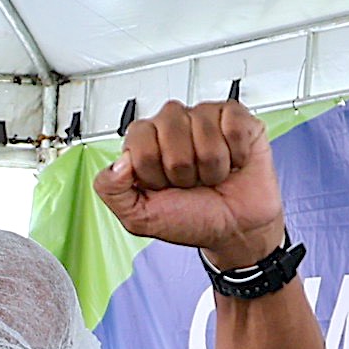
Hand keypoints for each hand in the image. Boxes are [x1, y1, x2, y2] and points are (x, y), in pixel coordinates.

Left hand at [94, 99, 287, 266]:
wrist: (236, 230)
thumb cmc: (193, 219)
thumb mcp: (140, 218)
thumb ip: (112, 191)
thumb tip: (119, 162)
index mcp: (144, 143)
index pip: (140, 138)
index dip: (154, 170)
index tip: (163, 187)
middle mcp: (172, 126)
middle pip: (171, 130)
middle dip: (184, 169)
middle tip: (191, 183)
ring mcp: (204, 119)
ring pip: (204, 129)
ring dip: (212, 166)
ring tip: (211, 175)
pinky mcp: (236, 118)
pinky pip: (232, 124)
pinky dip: (236, 153)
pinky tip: (233, 162)